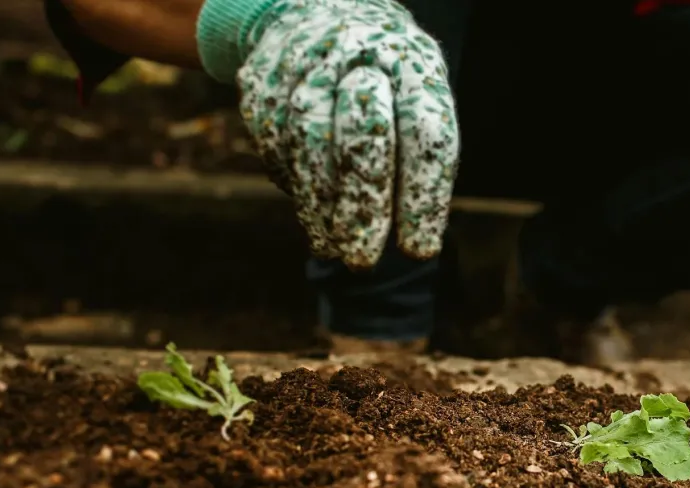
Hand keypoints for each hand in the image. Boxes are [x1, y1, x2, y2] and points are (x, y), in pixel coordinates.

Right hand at [235, 0, 457, 267]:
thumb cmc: (385, 77)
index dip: (423, 198)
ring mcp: (305, 60)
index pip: (426, 136)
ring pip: (308, 142)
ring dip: (320, 206)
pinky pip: (274, 142)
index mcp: (413, 62)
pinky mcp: (262, 78)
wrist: (314, 11)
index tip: (419, 250)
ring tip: (334, 248)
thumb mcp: (415, 97)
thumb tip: (414, 242)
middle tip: (363, 260)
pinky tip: (311, 213)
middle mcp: (360, 53)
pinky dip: (294, 184)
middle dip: (363, 206)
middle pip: (363, 135)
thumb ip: (417, 157)